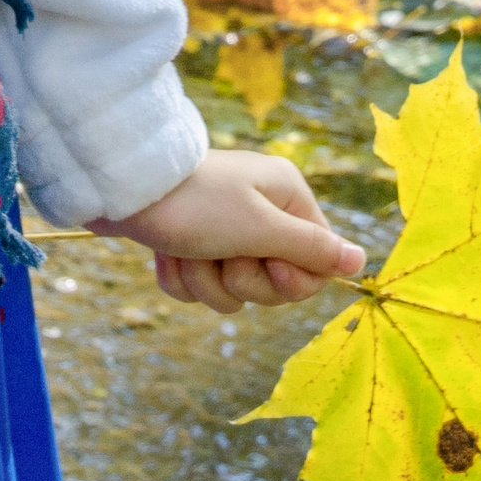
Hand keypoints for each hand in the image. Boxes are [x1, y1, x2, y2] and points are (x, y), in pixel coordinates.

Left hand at [93, 149, 363, 311]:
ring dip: (205, 280)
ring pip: (231, 292)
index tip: (264, 261)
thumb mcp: (260, 226)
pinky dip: (181, 278)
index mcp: (286, 198)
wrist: (120, 188)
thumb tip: (360, 262)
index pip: (315, 266)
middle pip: (273, 284)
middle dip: (240, 279)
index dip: (290, 279)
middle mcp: (260, 211)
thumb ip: (311, 249)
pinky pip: (199, 288)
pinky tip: (165, 254)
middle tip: (220, 250)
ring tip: (186, 249)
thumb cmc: (195, 202)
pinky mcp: (190, 244)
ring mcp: (223, 230)